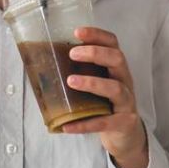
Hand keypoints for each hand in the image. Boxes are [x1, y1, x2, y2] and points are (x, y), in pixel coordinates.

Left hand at [61, 26, 148, 167]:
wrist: (126, 135)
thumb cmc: (106, 105)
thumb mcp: (97, 85)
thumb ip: (79, 74)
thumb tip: (42, 66)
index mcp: (116, 68)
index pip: (112, 44)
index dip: (97, 35)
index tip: (77, 31)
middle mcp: (125, 81)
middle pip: (117, 59)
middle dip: (95, 53)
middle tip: (72, 54)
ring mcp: (127, 102)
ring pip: (115, 88)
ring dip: (92, 83)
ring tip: (71, 81)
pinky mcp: (124, 123)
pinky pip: (104, 122)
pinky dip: (85, 124)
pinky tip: (67, 126)